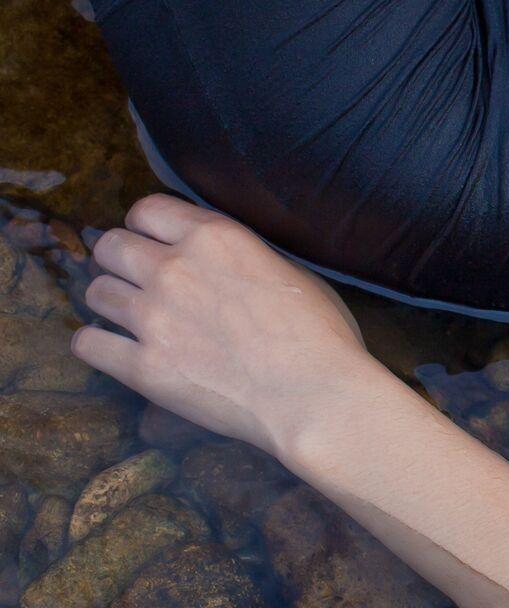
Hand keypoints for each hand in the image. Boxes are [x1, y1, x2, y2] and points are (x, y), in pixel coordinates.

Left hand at [71, 195, 382, 463]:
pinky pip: (86, 344)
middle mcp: (173, 269)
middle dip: (121, 260)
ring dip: (113, 303)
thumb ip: (244, 257)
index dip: (147, 226)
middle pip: (110, 246)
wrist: (315, 398)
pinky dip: (97, 345)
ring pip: (96, 292)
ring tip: (136, 319)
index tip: (157, 243)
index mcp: (213, 238)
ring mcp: (152, 318)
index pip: (146, 209)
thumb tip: (222, 261)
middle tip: (140, 281)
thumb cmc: (322, 337)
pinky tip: (116, 350)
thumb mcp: (292, 273)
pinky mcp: (141, 366)